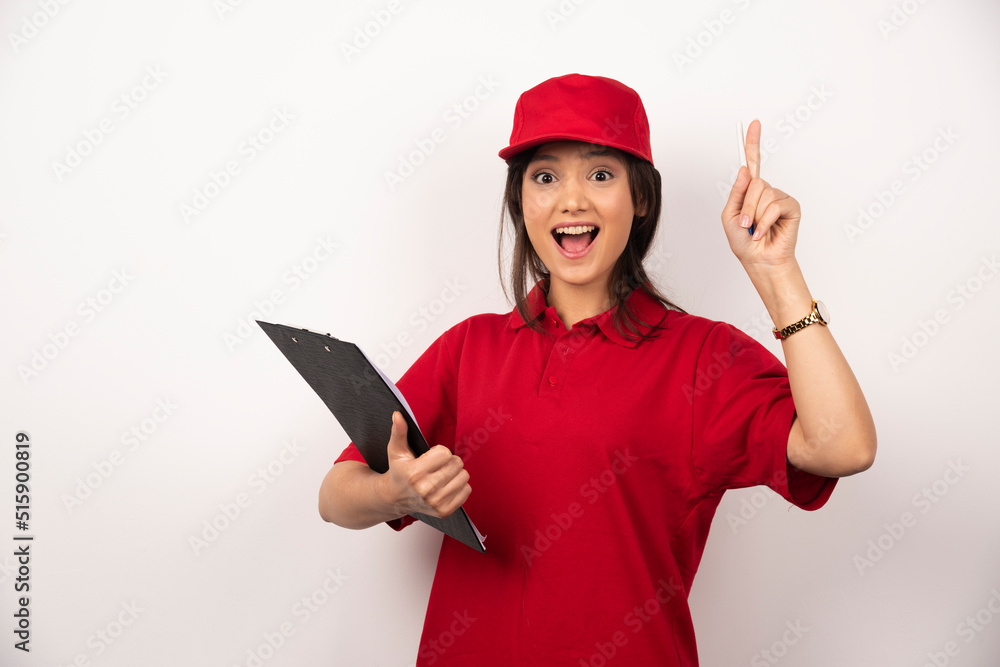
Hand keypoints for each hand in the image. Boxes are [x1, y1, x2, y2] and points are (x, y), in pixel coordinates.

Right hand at [381, 411, 470, 517]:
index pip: (445, 453)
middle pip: (456, 464)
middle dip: (449, 461)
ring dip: (456, 473)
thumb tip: (398, 414)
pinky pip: (467, 491)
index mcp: (414, 474)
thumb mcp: (396, 451)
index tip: (430, 457)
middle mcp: (425, 490)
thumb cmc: (399, 471)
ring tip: (442, 475)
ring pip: (464, 476)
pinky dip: (460, 486)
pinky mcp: (444, 511)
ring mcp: (435, 503)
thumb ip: (399, 432)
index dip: (439, 452)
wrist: (395, 498)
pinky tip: (446, 486)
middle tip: (437, 466)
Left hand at [721, 119, 800, 271]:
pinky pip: (775, 205)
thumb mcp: (729, 217)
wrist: (758, 261)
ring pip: (763, 194)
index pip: (753, 163)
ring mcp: (780, 198)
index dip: (752, 143)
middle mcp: (766, 191)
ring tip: (755, 230)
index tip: (753, 123)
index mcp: (750, 191)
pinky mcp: (792, 207)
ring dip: (754, 216)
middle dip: (746, 206)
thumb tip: (745, 169)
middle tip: (745, 224)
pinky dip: (765, 221)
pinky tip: (764, 232)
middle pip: (755, 182)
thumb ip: (736, 193)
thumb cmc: (744, 242)